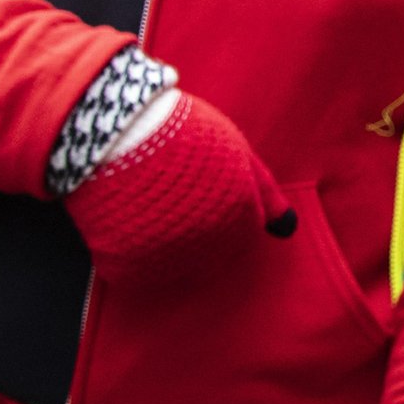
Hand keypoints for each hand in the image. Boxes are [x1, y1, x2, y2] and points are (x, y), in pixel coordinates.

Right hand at [66, 91, 294, 286]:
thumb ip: (264, 191)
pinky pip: (132, 271)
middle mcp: (212, 241)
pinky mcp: (130, 266)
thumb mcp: (235, 150)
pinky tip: (121, 221)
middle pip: (211, 252)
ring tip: (144, 203)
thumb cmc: (179, 131)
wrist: (116, 133)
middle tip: (168, 196)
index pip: (243, 231)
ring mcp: (170, 256)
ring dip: (161, 242)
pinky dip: (125, 253)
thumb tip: (287, 229)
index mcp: (240, 212)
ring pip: (172, 264)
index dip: (220, 208)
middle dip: (194, 229)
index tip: (198, 189)